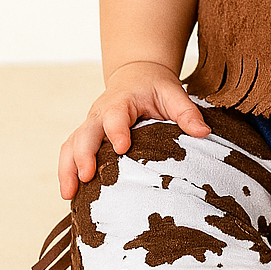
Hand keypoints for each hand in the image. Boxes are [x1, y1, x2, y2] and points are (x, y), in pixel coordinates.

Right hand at [58, 61, 210, 199]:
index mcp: (122, 100)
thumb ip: (187, 113)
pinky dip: (66, 171)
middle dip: (83, 155)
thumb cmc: (155, 87)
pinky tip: (69, 194)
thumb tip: (204, 133)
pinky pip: (69, 152)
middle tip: (87, 177)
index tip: (122, 148)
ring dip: (67, 168)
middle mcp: (100, 113)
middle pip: (86, 132)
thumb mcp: (174, 94)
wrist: (136, 75)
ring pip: (71, 144)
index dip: (117, 131)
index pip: (115, 115)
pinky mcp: (86, 137)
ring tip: (69, 194)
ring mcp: (90, 125)